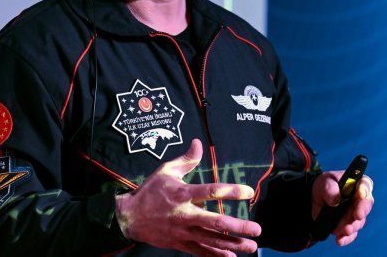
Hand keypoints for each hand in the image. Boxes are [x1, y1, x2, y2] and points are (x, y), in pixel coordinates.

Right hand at [115, 138, 260, 255]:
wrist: (128, 218)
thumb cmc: (150, 192)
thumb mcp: (166, 171)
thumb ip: (186, 159)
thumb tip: (198, 142)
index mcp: (182, 194)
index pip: (211, 192)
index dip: (231, 191)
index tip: (248, 192)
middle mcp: (185, 215)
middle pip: (215, 222)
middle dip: (238, 227)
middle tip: (257, 229)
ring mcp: (183, 232)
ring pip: (211, 240)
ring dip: (233, 244)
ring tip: (251, 246)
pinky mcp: (180, 244)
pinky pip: (200, 251)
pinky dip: (216, 255)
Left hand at [312, 170, 374, 246]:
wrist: (316, 200)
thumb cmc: (325, 186)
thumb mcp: (324, 182)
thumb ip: (330, 189)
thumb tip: (335, 200)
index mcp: (358, 184)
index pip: (365, 185)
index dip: (364, 190)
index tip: (360, 194)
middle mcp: (360, 200)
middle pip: (366, 205)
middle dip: (362, 211)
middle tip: (357, 216)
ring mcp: (355, 215)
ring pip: (358, 222)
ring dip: (352, 227)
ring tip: (345, 230)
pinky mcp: (348, 226)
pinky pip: (351, 235)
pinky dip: (346, 239)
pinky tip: (339, 240)